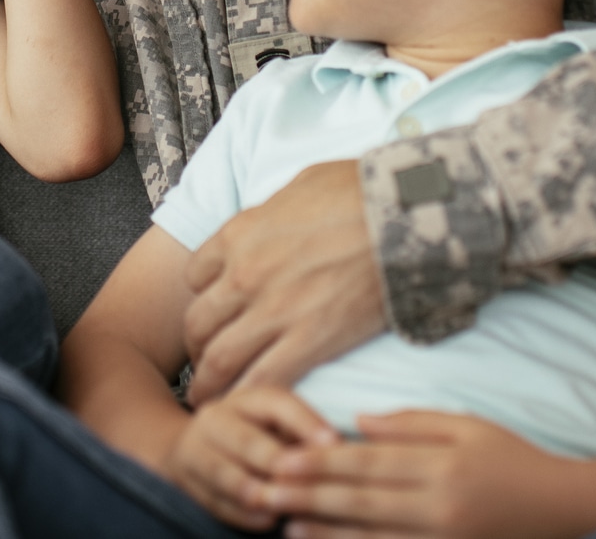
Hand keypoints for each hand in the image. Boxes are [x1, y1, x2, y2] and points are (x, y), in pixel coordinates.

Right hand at [164, 386, 336, 530]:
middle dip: (274, 460)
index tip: (333, 443)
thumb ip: (302, 436)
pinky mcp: (184, 477)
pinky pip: (211, 498)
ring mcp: (195, 447)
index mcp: (249, 399)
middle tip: (302, 480)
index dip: (306, 422)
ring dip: (250, 489)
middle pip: (246, 439)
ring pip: (222, 469)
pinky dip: (238, 513)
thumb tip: (341, 453)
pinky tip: (264, 520)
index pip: (278, 403)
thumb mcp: (275, 425)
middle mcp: (219, 417)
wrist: (188, 446)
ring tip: (277, 504)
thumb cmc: (253, 437)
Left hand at [183, 160, 385, 403]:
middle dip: (197, 346)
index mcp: (239, 234)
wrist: (401, 214)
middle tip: (203, 361)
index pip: (195, 275)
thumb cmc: (357, 191)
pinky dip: (247, 398)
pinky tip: (246, 409)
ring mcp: (274, 310)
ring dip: (209, 383)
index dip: (202, 296)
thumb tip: (271, 224)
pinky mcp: (310, 339)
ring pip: (220, 358)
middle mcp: (245, 275)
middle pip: (198, 322)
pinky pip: (264, 379)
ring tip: (209, 399)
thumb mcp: (298, 186)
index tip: (212, 310)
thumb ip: (271, 214)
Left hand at [264, 412, 569, 538]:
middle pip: (361, 503)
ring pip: (371, 538)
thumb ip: (411, 424)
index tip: (284, 457)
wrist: (564, 513)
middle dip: (309, 496)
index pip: (369, 465)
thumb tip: (356, 421)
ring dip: (324, 532)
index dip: (322, 463)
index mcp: (442, 467)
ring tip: (284, 523)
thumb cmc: (512, 461)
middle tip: (267, 489)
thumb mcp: (468, 426)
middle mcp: (440, 510)